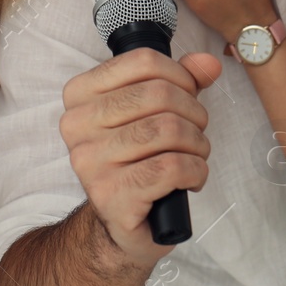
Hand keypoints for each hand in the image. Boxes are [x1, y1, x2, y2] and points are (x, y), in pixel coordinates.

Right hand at [59, 47, 221, 269]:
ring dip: (197, 144)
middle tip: (196, 133)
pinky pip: (171, 167)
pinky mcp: (111, 195)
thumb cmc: (137, 160)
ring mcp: (90, 161)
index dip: (180, 76)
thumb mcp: (152, 112)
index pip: (143, 61)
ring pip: (168, 130)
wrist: (119, 223)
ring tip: (195, 156)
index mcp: (80, 94)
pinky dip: (195, 171)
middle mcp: (77, 125)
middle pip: (159, 94)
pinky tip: (192, 178)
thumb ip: (180, 81)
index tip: (189, 96)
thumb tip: (208, 64)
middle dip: (194, 113)